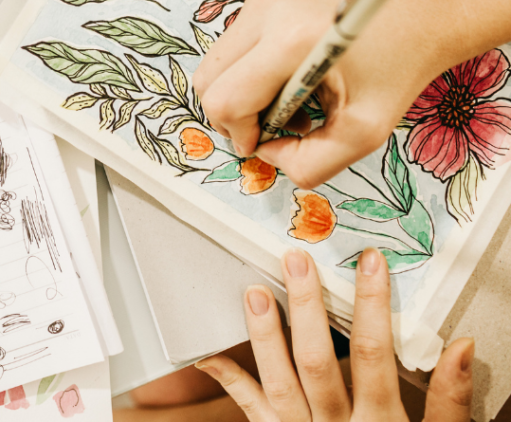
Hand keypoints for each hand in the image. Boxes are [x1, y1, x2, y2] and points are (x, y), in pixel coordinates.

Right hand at [193, 0, 454, 188]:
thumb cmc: (402, 66)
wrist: (428, 8)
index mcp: (291, 40)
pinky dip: (253, 68)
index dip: (238, 133)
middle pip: (208, 79)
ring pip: (218, 61)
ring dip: (243, 92)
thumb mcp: (363, 133)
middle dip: (234, 115)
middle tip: (276, 126)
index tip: (268, 142)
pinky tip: (293, 74)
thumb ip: (309, 163)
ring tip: (291, 101)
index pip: (225, 99)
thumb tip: (267, 153)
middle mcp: (269, 8)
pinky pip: (236, 41)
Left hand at [195, 248, 474, 420]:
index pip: (375, 354)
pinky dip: (228, 380)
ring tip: (253, 293)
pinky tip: (207, 354)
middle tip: (295, 261)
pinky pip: (251, 410)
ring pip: (278, 382)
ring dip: (264, 336)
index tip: (369, 262)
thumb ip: (449, 400)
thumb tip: (461, 347)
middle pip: (317, 361)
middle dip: (306, 308)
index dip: (372, 305)